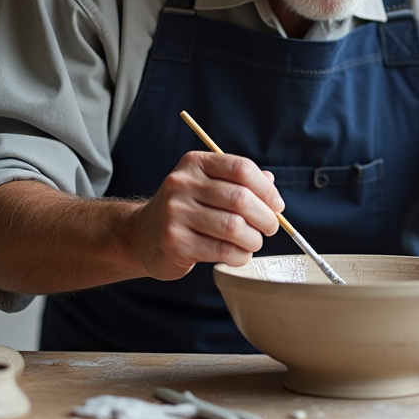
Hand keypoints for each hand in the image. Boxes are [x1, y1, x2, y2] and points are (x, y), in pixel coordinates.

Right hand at [131, 151, 284, 280]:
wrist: (142, 235)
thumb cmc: (184, 210)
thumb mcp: (207, 186)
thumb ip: (239, 182)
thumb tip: (271, 185)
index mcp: (195, 163)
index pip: (241, 168)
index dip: (266, 189)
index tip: (277, 205)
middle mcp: (182, 184)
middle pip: (240, 199)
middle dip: (265, 217)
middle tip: (270, 227)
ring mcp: (176, 213)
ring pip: (234, 227)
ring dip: (253, 239)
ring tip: (253, 242)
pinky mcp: (175, 242)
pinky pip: (222, 250)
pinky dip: (239, 255)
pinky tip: (238, 254)